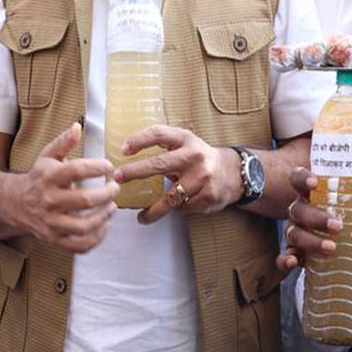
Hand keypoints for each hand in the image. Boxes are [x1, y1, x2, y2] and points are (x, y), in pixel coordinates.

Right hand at [16, 123, 117, 252]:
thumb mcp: (47, 156)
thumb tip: (77, 126)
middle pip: (84, 200)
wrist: (14, 203)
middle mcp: (49, 201)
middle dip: (106, 194)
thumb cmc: (38, 178)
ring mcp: (51, 223)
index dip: (96, 167)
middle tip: (116, 187)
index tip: (109, 166)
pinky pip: (79, 245)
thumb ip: (63, 142)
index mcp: (48, 178)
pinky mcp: (54, 239)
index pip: (76, 170)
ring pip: (83, 226)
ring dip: (103, 217)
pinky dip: (96, 239)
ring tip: (112, 207)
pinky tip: (103, 226)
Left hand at [116, 126, 240, 223]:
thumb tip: (128, 156)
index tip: (123, 150)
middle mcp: (194, 156)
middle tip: (117, 178)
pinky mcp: (207, 196)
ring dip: (153, 210)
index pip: (159, 134)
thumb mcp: (185, 144)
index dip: (139, 140)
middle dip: (135, 172)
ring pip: (169, 197)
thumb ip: (164, 146)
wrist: (234, 173)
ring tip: (142, 217)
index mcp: (186, 139)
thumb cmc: (199, 158)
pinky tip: (173, 210)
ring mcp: (202, 177)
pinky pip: (182, 207)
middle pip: (159, 164)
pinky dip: (175, 210)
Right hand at [278, 166, 351, 270]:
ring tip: (331, 247)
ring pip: (293, 233)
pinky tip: (294, 263)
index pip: (297, 179)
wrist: (328, 227)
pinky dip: (286, 259)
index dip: (303, 179)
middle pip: (298, 210)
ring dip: (310, 240)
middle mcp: (298, 209)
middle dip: (316, 218)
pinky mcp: (294, 249)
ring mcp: (294, 229)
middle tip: (338, 226)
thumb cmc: (341, 210)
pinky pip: (285, 254)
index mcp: (309, 192)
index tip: (315, 183)